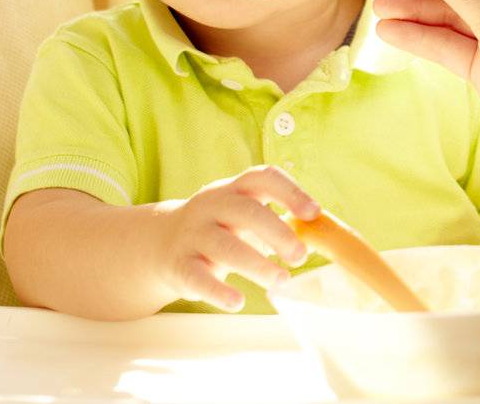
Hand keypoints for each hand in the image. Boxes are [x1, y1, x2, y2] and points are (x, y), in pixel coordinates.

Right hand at [152, 165, 319, 311]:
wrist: (160, 242)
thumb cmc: (220, 228)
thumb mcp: (242, 215)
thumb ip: (275, 221)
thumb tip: (319, 235)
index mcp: (234, 189)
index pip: (263, 177)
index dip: (290, 192)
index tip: (314, 212)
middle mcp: (212, 205)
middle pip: (246, 211)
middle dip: (277, 232)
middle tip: (300, 256)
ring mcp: (193, 234)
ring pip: (225, 246)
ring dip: (256, 264)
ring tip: (281, 279)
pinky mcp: (179, 265)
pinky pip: (198, 278)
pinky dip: (218, 291)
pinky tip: (238, 302)